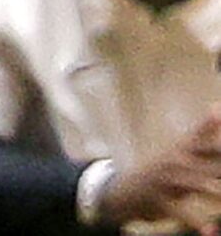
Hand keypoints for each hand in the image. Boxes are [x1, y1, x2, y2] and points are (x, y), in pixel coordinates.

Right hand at [98, 108, 220, 233]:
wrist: (122, 191)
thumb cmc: (161, 172)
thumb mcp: (179, 153)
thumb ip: (202, 136)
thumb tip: (217, 108)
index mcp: (180, 150)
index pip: (199, 136)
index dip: (209, 124)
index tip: (219, 112)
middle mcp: (173, 162)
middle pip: (199, 159)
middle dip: (216, 164)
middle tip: (219, 174)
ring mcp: (164, 180)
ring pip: (188, 182)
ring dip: (206, 186)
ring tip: (219, 192)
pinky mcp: (158, 200)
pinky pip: (179, 211)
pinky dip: (196, 222)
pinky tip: (211, 232)